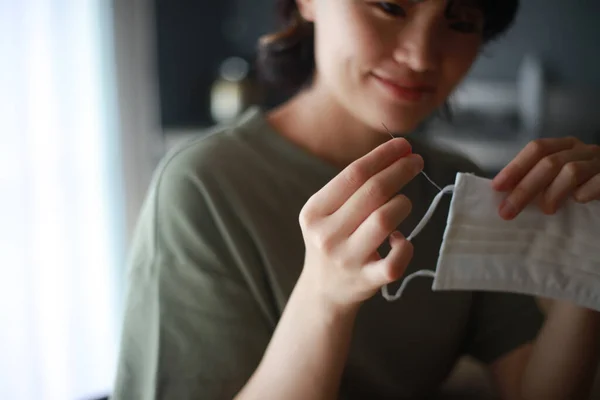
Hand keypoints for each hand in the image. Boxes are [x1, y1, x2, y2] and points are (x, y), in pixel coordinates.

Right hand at [298, 138, 422, 309]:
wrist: (324, 292)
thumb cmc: (333, 242)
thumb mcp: (326, 214)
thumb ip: (352, 188)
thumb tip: (396, 155)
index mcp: (314, 212)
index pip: (353, 174)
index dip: (382, 156)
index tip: (404, 145)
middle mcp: (327, 235)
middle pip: (372, 192)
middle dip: (400, 171)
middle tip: (416, 161)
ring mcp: (347, 259)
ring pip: (385, 220)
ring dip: (403, 204)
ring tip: (404, 203)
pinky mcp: (367, 281)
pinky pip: (396, 260)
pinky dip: (406, 246)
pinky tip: (400, 240)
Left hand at [492, 137, 599, 219]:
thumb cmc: (585, 184)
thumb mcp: (561, 178)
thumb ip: (540, 181)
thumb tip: (506, 196)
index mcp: (566, 146)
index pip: (537, 149)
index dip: (516, 167)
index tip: (497, 187)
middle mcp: (583, 150)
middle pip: (549, 162)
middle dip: (524, 188)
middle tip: (508, 211)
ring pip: (571, 171)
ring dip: (552, 192)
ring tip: (546, 210)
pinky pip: (598, 182)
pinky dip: (584, 193)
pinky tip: (578, 202)